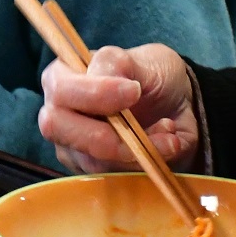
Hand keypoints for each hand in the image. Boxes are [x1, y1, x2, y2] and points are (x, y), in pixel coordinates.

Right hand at [38, 43, 199, 173]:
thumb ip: (117, 63)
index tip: (134, 91)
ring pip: (90, 159)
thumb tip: (99, 75)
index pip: (60, 89)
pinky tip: (166, 145)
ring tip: (167, 130)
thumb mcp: (144, 60)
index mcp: (62, 76)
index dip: (94, 93)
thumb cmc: (153, 77)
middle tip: (144, 124)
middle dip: (107, 133)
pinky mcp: (91, 173)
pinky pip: (113, 176)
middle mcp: (58, 113)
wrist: (178, 108)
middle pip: (57, 128)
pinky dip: (145, 162)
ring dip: (136, 149)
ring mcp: (71, 147)